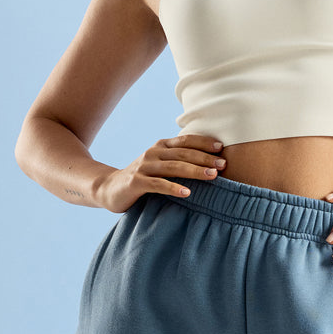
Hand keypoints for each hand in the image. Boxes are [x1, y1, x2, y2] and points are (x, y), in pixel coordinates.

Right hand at [94, 134, 226, 212]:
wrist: (110, 188)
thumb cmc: (143, 177)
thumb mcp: (160, 164)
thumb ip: (178, 160)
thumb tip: (210, 162)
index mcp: (161, 145)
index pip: (186, 140)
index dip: (204, 142)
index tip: (222, 148)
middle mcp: (153, 152)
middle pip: (184, 153)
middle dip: (205, 158)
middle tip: (223, 165)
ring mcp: (144, 166)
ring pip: (174, 167)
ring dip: (194, 171)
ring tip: (212, 177)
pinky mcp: (136, 182)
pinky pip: (158, 184)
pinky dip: (173, 188)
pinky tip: (187, 193)